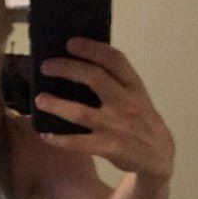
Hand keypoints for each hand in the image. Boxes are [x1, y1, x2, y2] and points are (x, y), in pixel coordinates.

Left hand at [35, 38, 173, 181]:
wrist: (158, 156)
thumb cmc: (140, 120)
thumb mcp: (136, 95)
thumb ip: (116, 81)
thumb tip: (79, 63)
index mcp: (134, 86)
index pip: (115, 59)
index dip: (92, 48)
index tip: (70, 43)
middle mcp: (126, 102)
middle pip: (94, 78)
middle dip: (67, 69)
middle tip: (45, 67)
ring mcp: (117, 126)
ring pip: (81, 112)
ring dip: (56, 104)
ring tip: (39, 99)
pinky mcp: (109, 148)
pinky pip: (78, 143)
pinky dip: (59, 139)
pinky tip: (46, 134)